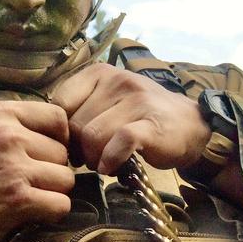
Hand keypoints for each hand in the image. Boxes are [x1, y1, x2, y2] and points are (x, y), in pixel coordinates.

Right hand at [0, 101, 74, 241]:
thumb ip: (12, 122)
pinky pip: (61, 204)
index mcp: (0, 113)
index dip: (59, 137)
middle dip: (50, 168)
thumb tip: (54, 130)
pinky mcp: (18, 200)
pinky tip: (32, 210)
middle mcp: (10, 136)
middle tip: (26, 179)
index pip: (58, 117)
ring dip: (52, 191)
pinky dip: (51, 211)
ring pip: (66, 179)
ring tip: (26, 194)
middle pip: (63, 152)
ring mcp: (15, 168)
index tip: (46, 151)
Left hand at [53, 63, 211, 173]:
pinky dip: (111, 160)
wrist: (190, 125)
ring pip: (92, 136)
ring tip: (104, 163)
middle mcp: (116, 80)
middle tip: (91, 159)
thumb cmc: (141, 116)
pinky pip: (118, 143)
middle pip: (75, 124)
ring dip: (94, 158)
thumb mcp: (107, 102)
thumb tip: (52, 136)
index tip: (73, 145)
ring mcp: (135, 100)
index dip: (61, 132)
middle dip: (78, 149)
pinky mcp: (150, 124)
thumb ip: (80, 110)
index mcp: (99, 73)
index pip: (59, 103)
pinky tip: (112, 168)